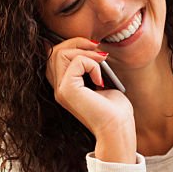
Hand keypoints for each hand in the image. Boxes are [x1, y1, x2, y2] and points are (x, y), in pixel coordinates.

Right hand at [45, 36, 135, 160]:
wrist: (117, 128)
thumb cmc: (114, 109)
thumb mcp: (101, 80)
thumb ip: (91, 65)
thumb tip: (91, 45)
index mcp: (64, 86)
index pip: (54, 56)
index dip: (72, 45)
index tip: (94, 49)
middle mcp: (58, 88)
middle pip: (54, 51)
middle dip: (77, 43)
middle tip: (100, 53)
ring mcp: (61, 90)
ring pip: (60, 53)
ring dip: (85, 52)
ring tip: (102, 64)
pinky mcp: (67, 90)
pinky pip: (77, 62)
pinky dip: (93, 65)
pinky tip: (100, 80)